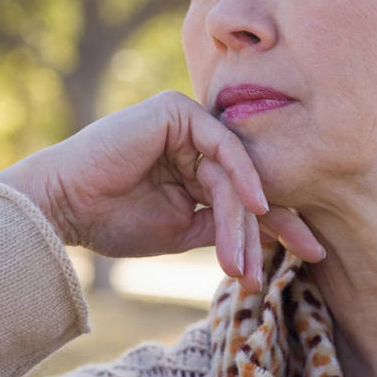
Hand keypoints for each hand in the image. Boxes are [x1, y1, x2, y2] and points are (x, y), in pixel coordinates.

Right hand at [0, 91, 323, 290]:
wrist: (63, 208)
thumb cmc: (113, 220)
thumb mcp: (184, 230)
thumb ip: (225, 224)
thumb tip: (273, 234)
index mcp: (195, 166)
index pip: (246, 194)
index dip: (281, 224)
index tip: (313, 253)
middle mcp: (195, 141)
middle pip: (251, 182)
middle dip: (278, 223)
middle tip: (311, 253)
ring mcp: (187, 122)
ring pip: (235, 173)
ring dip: (243, 222)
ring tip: (242, 265)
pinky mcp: (177, 111)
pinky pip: (223, 146)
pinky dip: (242, 177)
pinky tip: (256, 208)